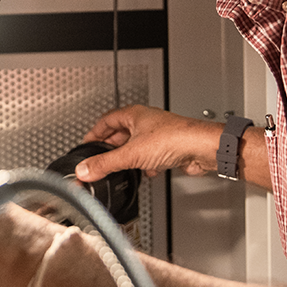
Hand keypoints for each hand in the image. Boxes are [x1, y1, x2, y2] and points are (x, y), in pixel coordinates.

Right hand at [76, 105, 222, 181]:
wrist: (201, 148)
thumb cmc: (174, 138)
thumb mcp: (131, 154)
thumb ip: (106, 163)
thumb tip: (85, 169)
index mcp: (133, 114)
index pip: (106, 121)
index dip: (95, 132)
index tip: (87, 143)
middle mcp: (145, 121)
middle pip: (121, 133)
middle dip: (110, 147)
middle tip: (100, 158)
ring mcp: (157, 134)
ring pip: (136, 145)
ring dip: (128, 157)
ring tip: (121, 167)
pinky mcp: (168, 147)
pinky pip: (150, 155)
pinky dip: (145, 164)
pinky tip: (146, 172)